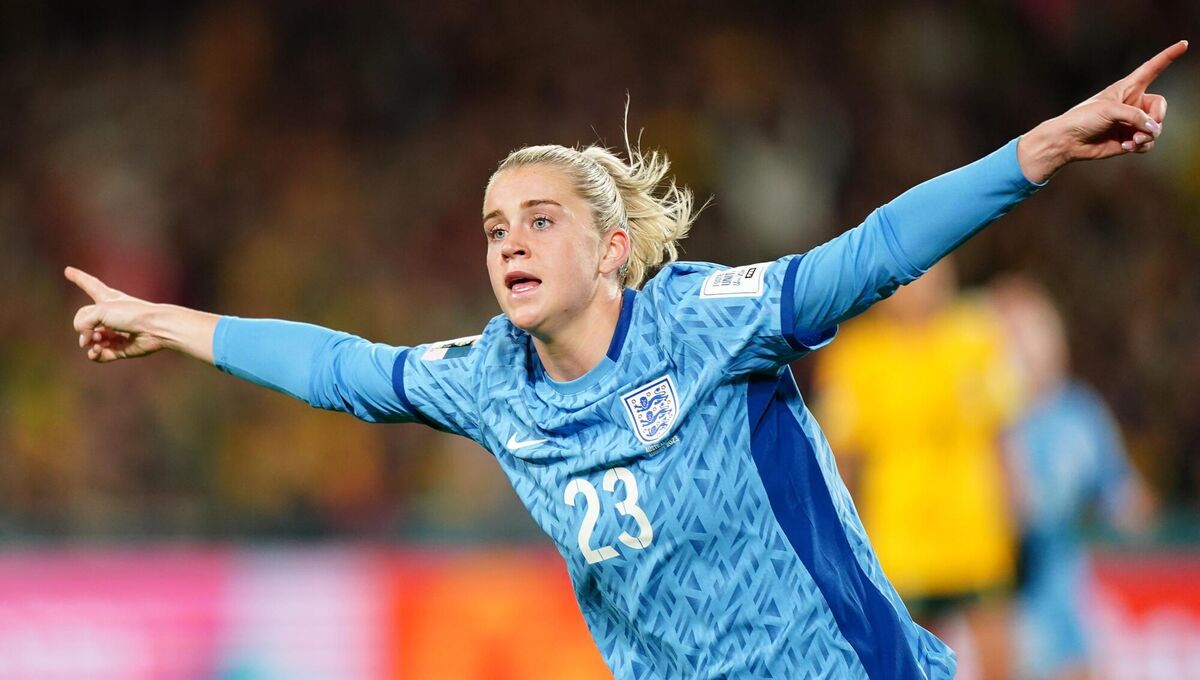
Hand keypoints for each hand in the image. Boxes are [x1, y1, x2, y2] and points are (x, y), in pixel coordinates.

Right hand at [66, 266, 165, 361]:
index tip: (68, 270)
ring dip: (89, 342)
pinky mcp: (119, 349)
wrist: (155, 329)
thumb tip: (84, 341)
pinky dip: (95, 355)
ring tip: (97, 341)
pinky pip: (99, 355)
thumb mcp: (100, 310)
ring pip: (90, 340)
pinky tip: (97, 351)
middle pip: (84, 321)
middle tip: (93, 332)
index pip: (89, 285)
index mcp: (107, 298)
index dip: (79, 278)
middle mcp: (110, 315)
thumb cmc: (132, 314)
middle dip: (83, 328)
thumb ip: (83, 322)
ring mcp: (114, 332)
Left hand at [1019, 40, 1187, 182]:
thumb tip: (1153, 129)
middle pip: (1160, 107)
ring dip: (1148, 135)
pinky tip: (1126, 147)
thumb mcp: (1110, 110)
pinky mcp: (1129, 139)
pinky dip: (1141, 146)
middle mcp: (1133, 104)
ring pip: (1155, 128)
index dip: (1168, 56)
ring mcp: (1132, 122)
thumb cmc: (1083, 118)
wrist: (1067, 141)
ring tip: (1133, 140)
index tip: (1184, 44)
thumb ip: (1136, 116)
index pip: (1152, 68)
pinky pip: (1148, 142)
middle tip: (1146, 128)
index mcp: (1128, 88)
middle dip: (1156, 118)